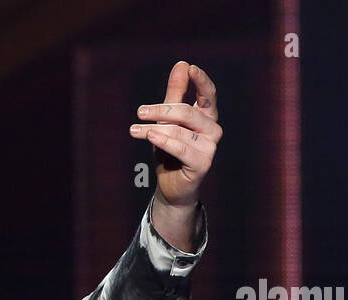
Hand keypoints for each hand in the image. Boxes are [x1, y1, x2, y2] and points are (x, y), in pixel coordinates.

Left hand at [130, 61, 221, 214]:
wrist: (171, 186)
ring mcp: (210, 147)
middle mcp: (212, 129)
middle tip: (140, 111)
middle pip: (187, 112)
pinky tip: (150, 136)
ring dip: (156, 128)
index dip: (200, 80)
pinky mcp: (202, 163)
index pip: (207, 94)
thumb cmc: (170, 150)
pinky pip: (181, 148)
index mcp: (206, 116)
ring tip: (135, 130)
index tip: (189, 68)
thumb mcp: (169, 119)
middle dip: (161, 110)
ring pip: (181, 130)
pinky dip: (164, 141)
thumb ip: (175, 94)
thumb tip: (182, 64)